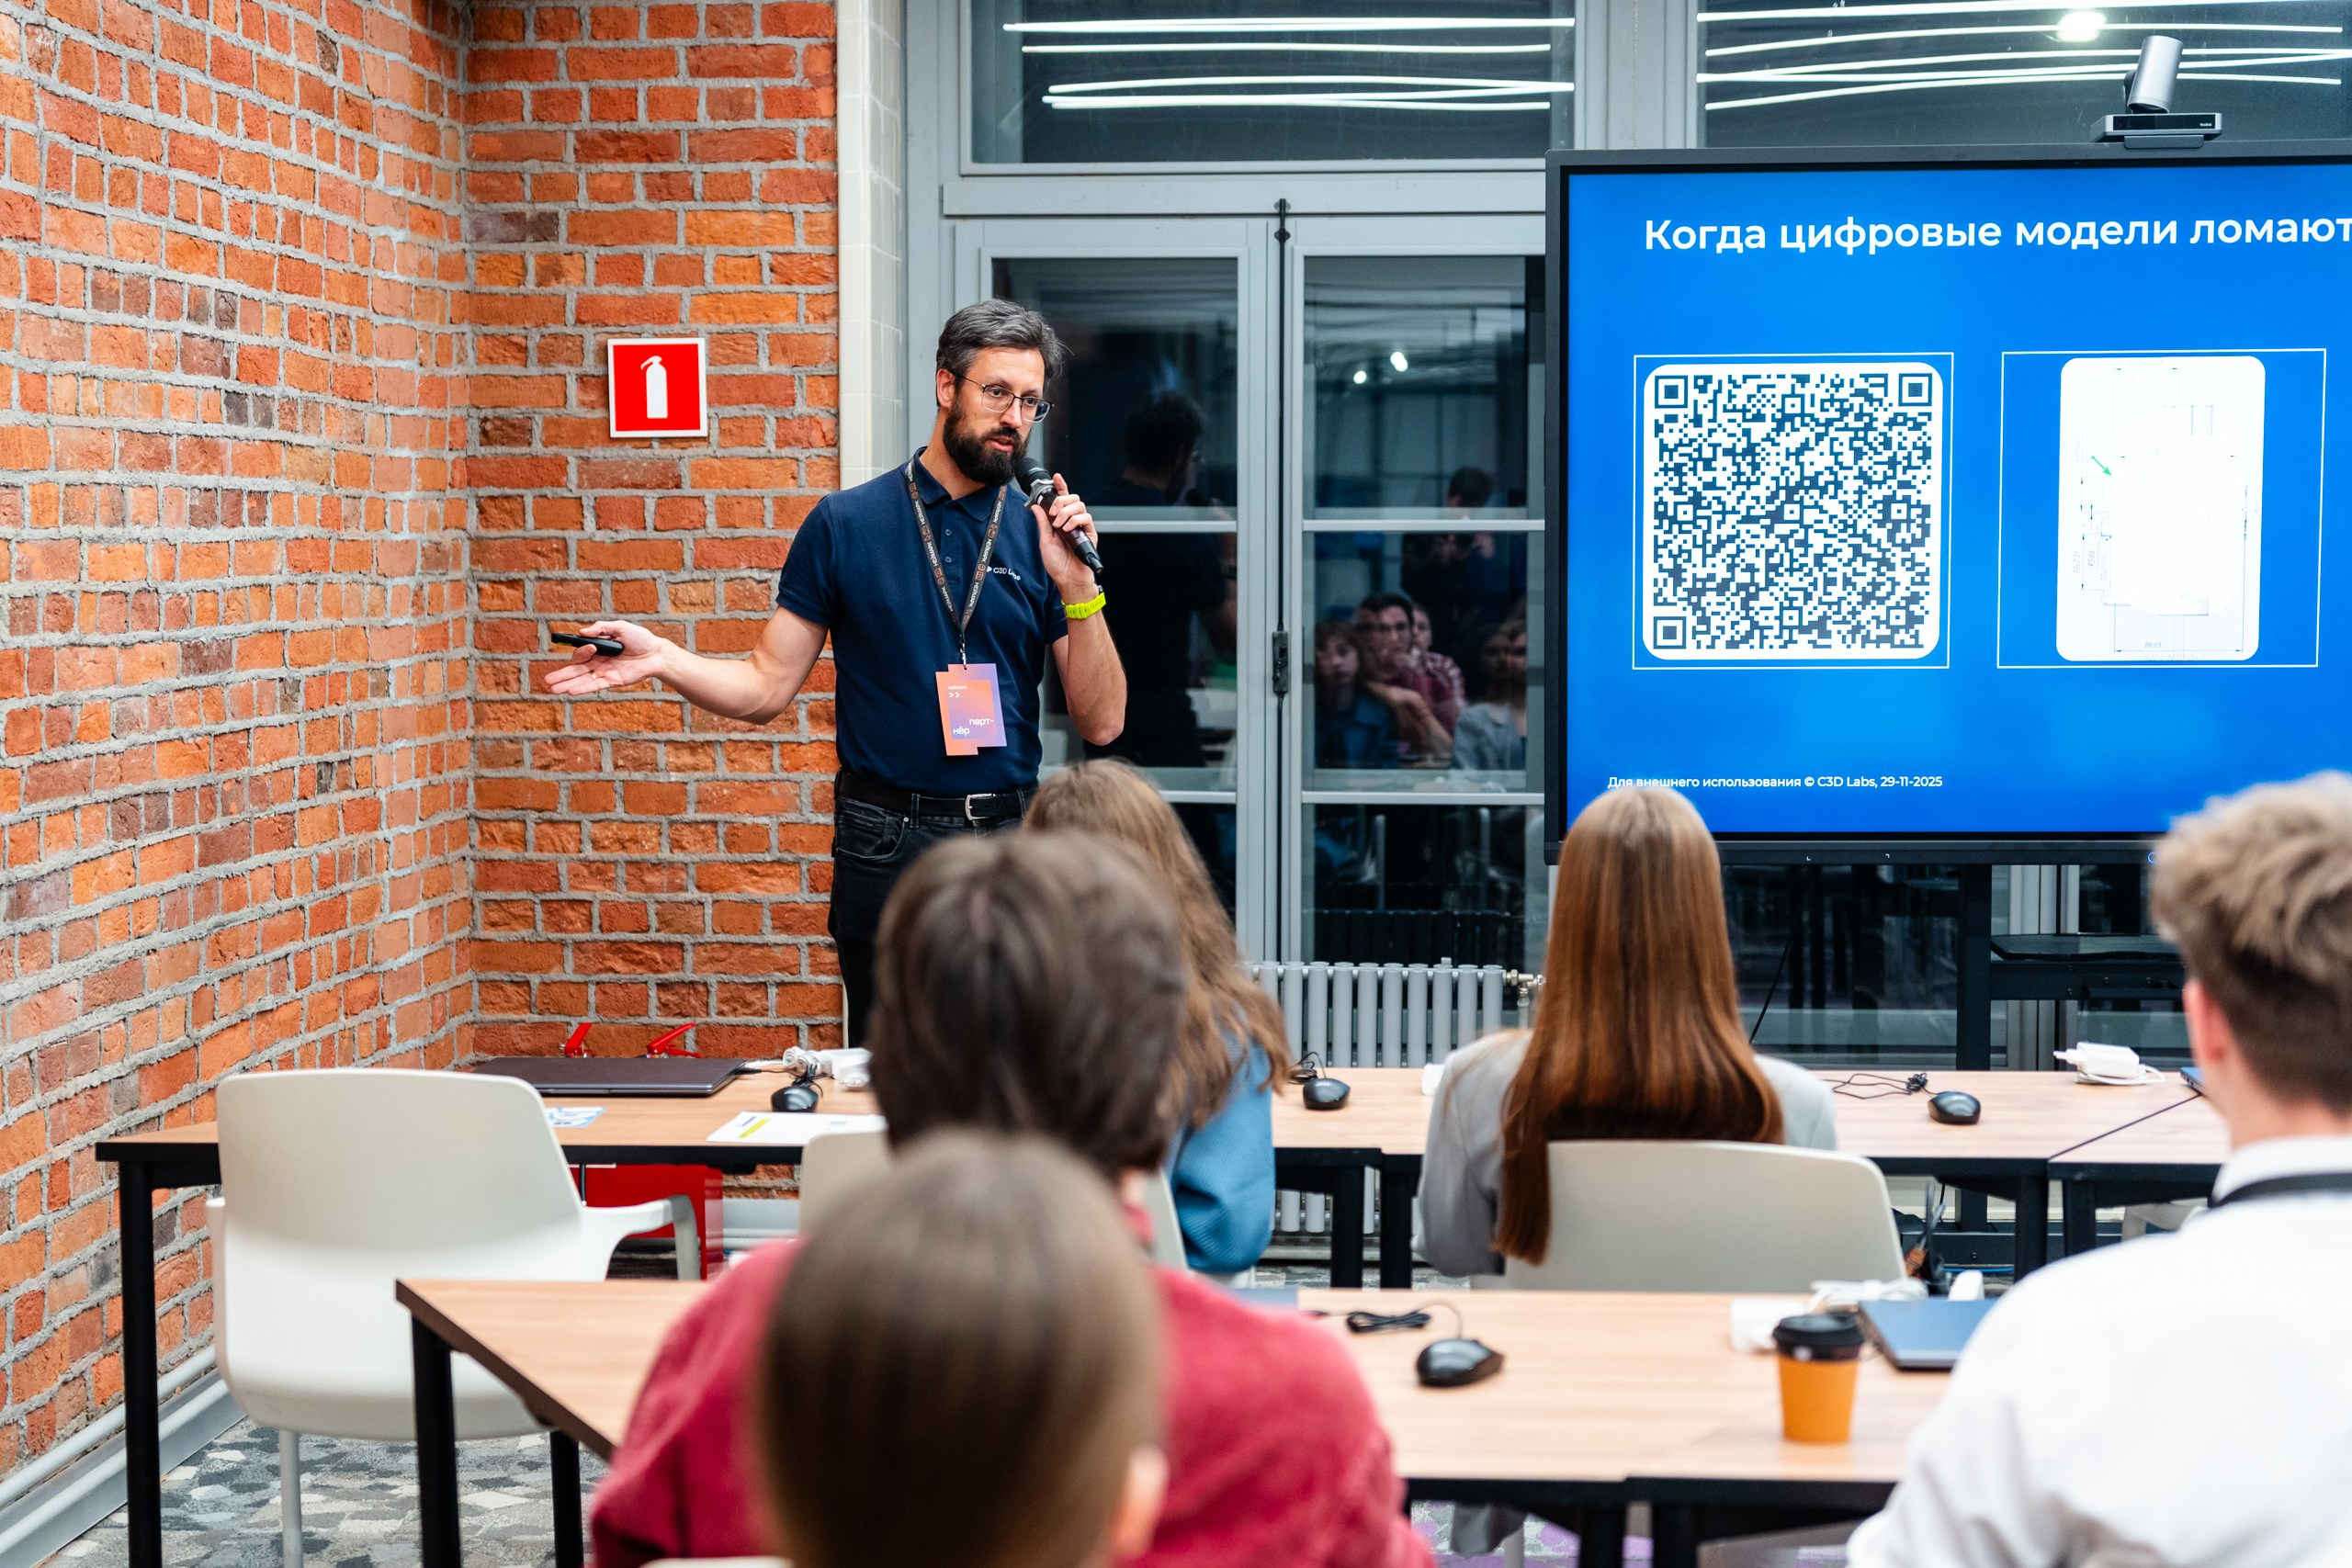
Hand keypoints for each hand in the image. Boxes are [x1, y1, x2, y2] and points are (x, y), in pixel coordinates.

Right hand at [542, 620, 671, 694]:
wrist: (657, 653)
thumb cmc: (640, 638)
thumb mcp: (620, 627)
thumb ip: (601, 628)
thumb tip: (582, 632)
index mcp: (598, 649)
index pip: (581, 653)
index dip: (581, 651)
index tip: (590, 647)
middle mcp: (599, 662)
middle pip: (576, 669)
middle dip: (561, 675)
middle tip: (547, 680)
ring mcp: (605, 672)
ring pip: (582, 680)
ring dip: (567, 684)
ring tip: (552, 689)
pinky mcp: (613, 681)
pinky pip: (595, 685)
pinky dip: (583, 688)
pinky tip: (570, 691)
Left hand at [1030, 473, 1099, 598]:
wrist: (1068, 579)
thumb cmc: (1058, 565)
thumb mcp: (1044, 542)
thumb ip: (1042, 524)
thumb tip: (1036, 507)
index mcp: (1061, 522)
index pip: (1062, 500)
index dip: (1060, 487)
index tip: (1056, 477)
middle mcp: (1073, 521)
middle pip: (1073, 498)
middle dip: (1061, 501)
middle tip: (1052, 514)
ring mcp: (1082, 527)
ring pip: (1079, 505)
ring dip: (1066, 511)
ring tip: (1059, 525)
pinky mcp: (1090, 533)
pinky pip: (1086, 517)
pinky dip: (1074, 520)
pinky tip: (1067, 529)